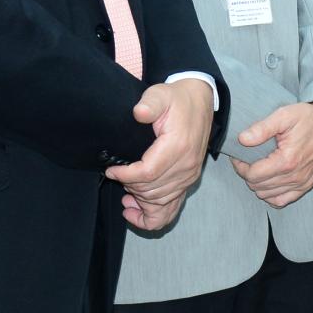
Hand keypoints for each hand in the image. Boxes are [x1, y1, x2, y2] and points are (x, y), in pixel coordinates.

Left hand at [107, 79, 214, 230]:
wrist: (200, 102)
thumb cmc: (177, 100)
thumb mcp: (161, 94)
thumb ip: (150, 103)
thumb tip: (139, 112)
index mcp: (179, 146)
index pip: (148, 173)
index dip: (126, 176)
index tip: (112, 170)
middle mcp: (187, 165)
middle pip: (152, 190)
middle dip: (130, 186)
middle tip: (118, 175)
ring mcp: (189, 176)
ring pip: (159, 202)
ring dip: (139, 200)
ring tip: (125, 192)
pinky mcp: (188, 181)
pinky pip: (172, 210)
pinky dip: (152, 217)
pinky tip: (134, 212)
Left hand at [230, 102, 312, 207]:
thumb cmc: (310, 118)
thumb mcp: (285, 115)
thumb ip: (262, 128)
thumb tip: (242, 139)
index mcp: (286, 161)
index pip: (252, 175)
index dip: (240, 166)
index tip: (239, 157)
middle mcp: (294, 176)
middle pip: (257, 187)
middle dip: (248, 174)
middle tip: (247, 161)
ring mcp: (302, 183)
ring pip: (267, 196)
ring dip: (258, 184)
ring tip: (258, 169)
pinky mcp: (307, 186)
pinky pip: (282, 201)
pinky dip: (271, 195)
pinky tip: (269, 183)